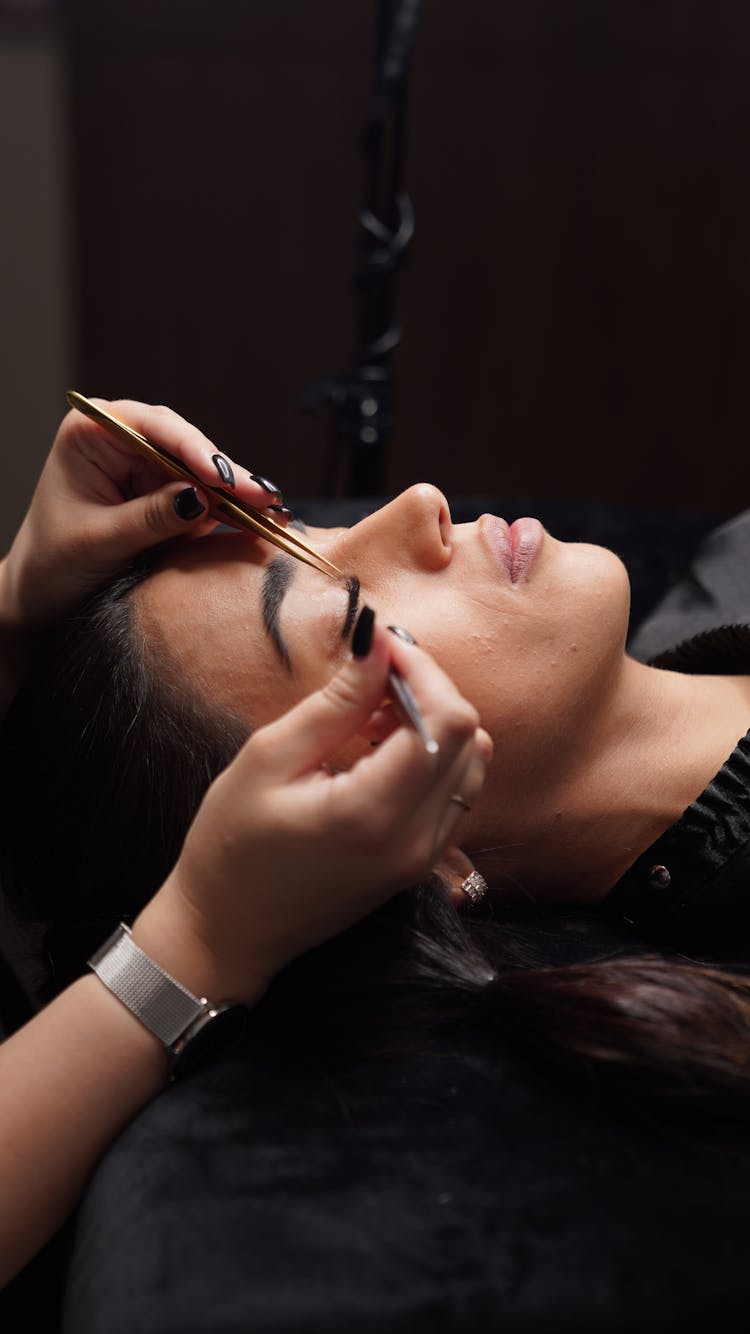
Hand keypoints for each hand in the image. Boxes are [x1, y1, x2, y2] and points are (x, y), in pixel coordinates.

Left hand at [0, 398, 279, 632]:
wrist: (42, 598)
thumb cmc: (52, 564)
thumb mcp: (99, 541)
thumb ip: (150, 517)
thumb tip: (200, 498)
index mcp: (92, 433)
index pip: (152, 428)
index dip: (193, 450)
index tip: (222, 477)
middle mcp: (124, 442)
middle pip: (187, 447)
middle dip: (225, 474)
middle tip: (263, 497)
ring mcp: (147, 469)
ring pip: (202, 473)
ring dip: (237, 493)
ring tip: (271, 510)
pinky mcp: (166, 496)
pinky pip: (205, 499)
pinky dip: (231, 512)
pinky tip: (260, 520)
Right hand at [133, 623, 491, 1004]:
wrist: (227, 931)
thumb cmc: (232, 845)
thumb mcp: (270, 758)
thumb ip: (337, 700)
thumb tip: (379, 639)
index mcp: (375, 813)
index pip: (446, 720)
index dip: (422, 669)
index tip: (380, 647)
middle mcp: (415, 841)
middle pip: (469, 736)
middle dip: (429, 690)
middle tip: (372, 676)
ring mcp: (423, 858)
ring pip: (472, 763)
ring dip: (435, 723)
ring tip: (373, 715)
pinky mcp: (420, 864)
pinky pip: (456, 793)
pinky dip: (434, 756)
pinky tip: (381, 750)